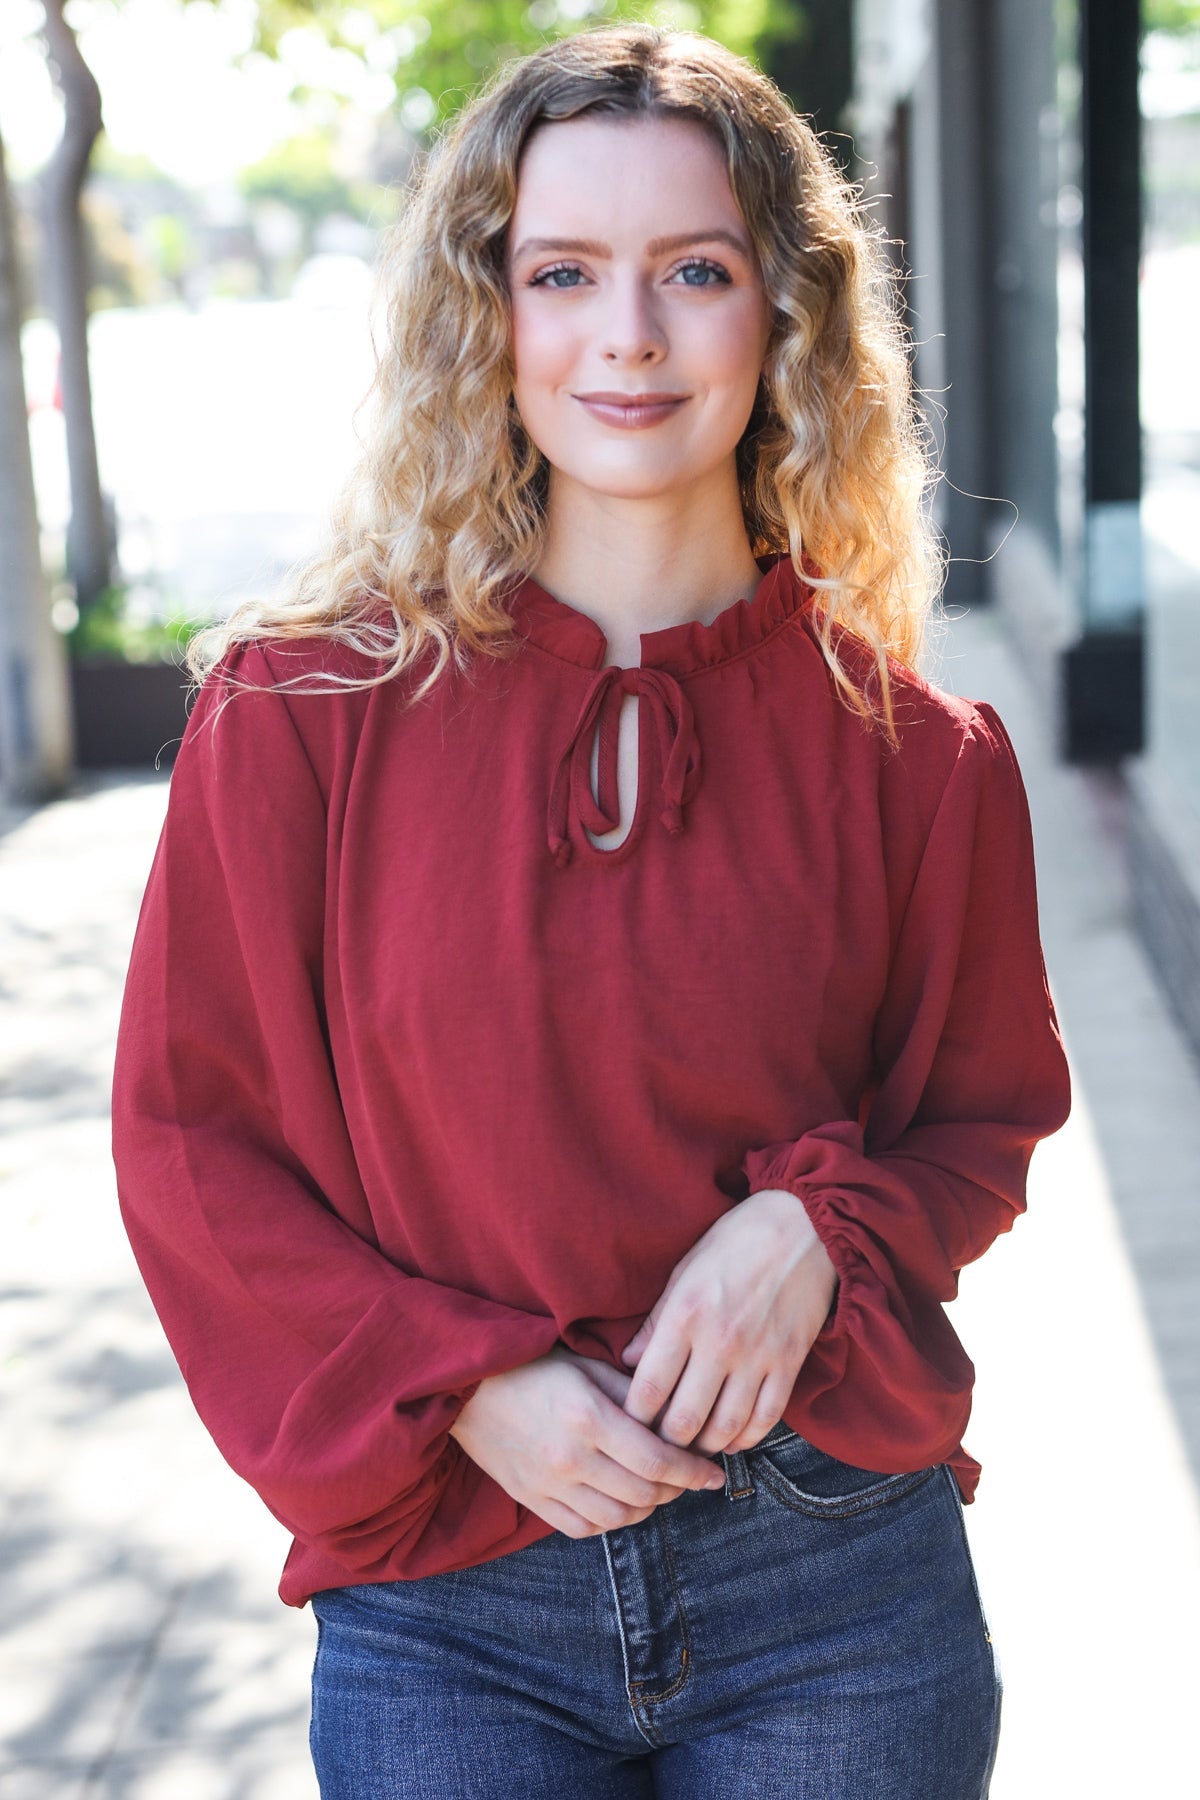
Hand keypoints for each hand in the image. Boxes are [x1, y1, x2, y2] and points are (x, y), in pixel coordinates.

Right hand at [448, 1343, 727, 1537]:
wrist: (467, 1388)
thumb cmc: (532, 1367)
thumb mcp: (586, 1365)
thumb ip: (631, 1391)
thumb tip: (675, 1412)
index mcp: (588, 1418)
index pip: (656, 1460)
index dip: (692, 1471)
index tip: (714, 1473)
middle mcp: (570, 1458)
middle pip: (643, 1493)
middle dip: (676, 1489)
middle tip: (689, 1478)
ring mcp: (549, 1484)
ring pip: (618, 1517)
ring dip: (647, 1508)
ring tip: (659, 1490)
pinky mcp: (532, 1499)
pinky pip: (583, 1528)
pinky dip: (611, 1522)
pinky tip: (620, 1503)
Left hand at [618, 1188, 837, 1456]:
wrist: (803, 1225)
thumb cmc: (736, 1241)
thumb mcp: (684, 1270)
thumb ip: (656, 1321)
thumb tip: (629, 1361)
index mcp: (685, 1315)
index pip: (648, 1388)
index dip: (634, 1418)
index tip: (628, 1427)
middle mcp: (719, 1342)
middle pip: (683, 1420)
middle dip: (665, 1443)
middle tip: (658, 1447)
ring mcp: (758, 1356)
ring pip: (724, 1428)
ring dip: (705, 1446)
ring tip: (692, 1447)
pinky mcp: (789, 1362)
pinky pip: (765, 1418)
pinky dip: (745, 1437)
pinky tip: (732, 1439)